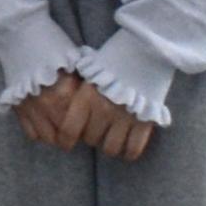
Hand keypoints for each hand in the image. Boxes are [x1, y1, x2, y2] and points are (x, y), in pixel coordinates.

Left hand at [20, 73, 154, 160]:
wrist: (143, 54)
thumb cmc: (111, 63)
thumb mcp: (87, 74)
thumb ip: (76, 95)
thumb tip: (61, 114)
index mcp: (86, 97)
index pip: (68, 130)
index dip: (65, 140)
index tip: (66, 143)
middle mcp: (103, 110)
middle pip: (90, 140)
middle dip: (91, 136)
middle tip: (95, 128)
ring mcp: (124, 118)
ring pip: (110, 148)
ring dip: (109, 144)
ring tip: (111, 136)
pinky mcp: (144, 123)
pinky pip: (133, 149)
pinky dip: (129, 151)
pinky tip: (126, 147)